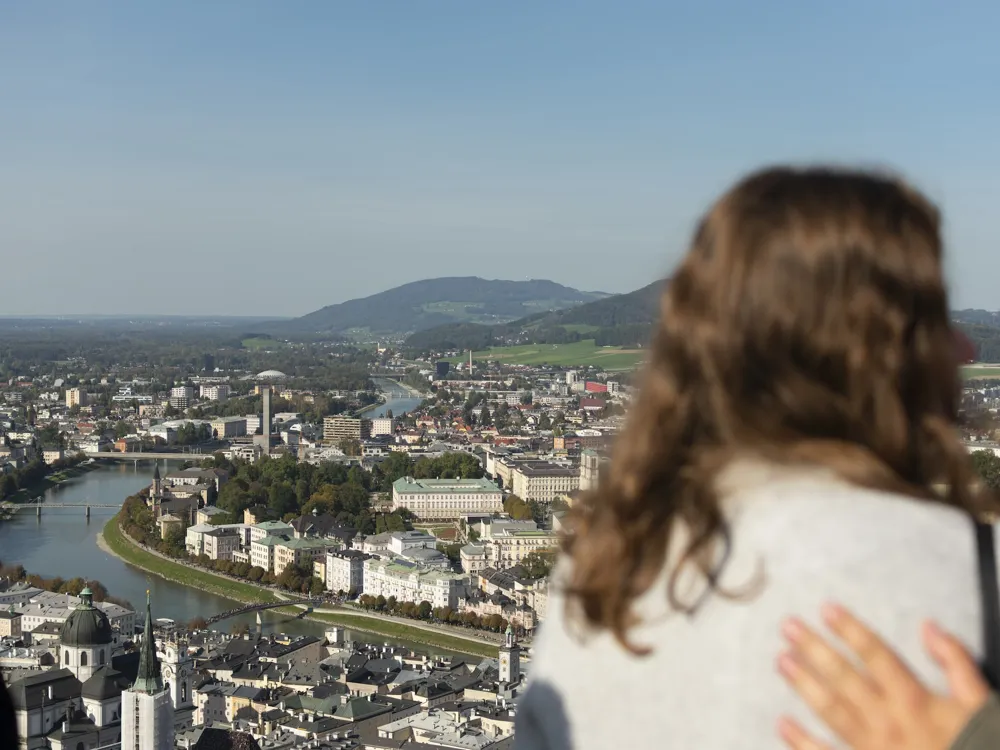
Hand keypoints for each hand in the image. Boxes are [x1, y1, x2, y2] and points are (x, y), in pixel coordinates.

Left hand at [776, 603, 989, 749]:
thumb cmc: (976, 747)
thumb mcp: (980, 705)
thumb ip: (957, 664)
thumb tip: (929, 627)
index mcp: (915, 701)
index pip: (876, 655)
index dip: (850, 630)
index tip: (826, 608)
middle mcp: (888, 721)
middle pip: (845, 678)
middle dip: (814, 649)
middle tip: (788, 626)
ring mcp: (872, 749)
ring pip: (831, 711)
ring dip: (804, 685)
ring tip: (782, 660)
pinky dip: (802, 741)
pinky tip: (782, 723)